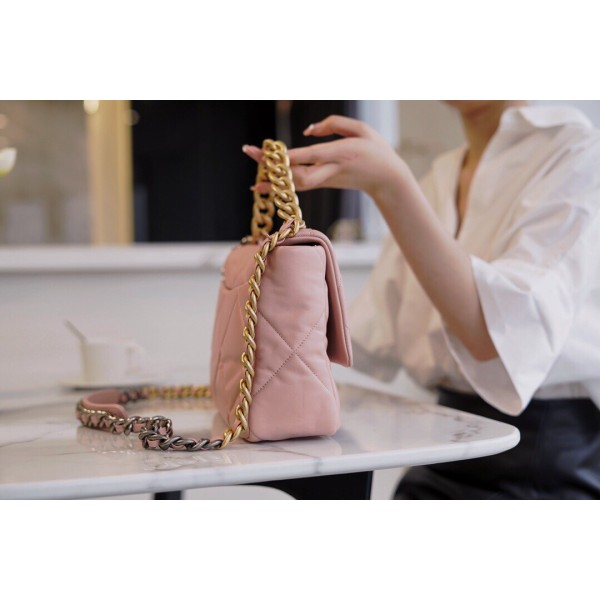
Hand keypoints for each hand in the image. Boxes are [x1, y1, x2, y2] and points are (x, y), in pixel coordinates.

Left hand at [242, 115, 404, 198]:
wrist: (387, 180)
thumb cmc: (376, 150)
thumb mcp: (362, 128)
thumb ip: (334, 124)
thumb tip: (307, 131)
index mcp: (341, 154)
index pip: (310, 156)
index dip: (290, 157)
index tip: (270, 154)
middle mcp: (331, 169)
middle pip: (297, 174)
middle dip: (273, 167)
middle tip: (249, 152)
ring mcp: (327, 179)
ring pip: (296, 184)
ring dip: (274, 183)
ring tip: (253, 179)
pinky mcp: (324, 183)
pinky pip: (300, 186)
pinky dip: (282, 187)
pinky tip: (265, 186)